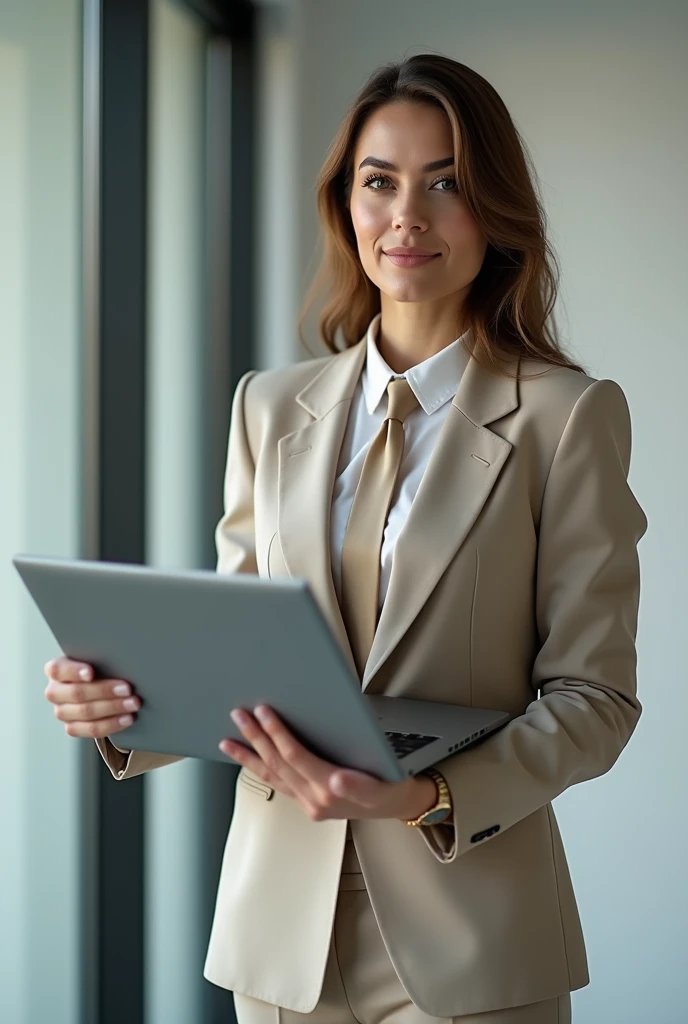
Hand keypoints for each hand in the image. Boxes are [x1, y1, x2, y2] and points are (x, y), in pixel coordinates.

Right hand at [44, 656, 140, 739]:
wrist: (100, 688)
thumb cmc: (99, 668)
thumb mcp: (97, 659)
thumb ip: (101, 658)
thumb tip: (122, 659)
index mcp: (57, 670)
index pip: (57, 669)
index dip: (74, 671)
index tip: (91, 672)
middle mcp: (55, 692)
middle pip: (76, 693)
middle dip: (104, 691)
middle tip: (127, 688)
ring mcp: (62, 712)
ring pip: (86, 713)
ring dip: (113, 708)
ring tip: (133, 703)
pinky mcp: (73, 728)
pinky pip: (92, 729)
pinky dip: (112, 724)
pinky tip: (127, 718)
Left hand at [219, 705, 436, 822]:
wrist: (397, 805)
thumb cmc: (390, 786)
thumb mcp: (383, 785)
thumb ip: (359, 785)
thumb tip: (338, 779)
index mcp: (330, 790)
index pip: (295, 756)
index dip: (277, 732)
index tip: (263, 711)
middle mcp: (314, 799)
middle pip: (277, 763)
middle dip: (256, 738)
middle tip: (239, 715)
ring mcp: (307, 802)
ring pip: (271, 776)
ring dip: (248, 756)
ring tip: (228, 741)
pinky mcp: (306, 802)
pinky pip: (277, 783)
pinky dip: (259, 769)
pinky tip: (249, 759)